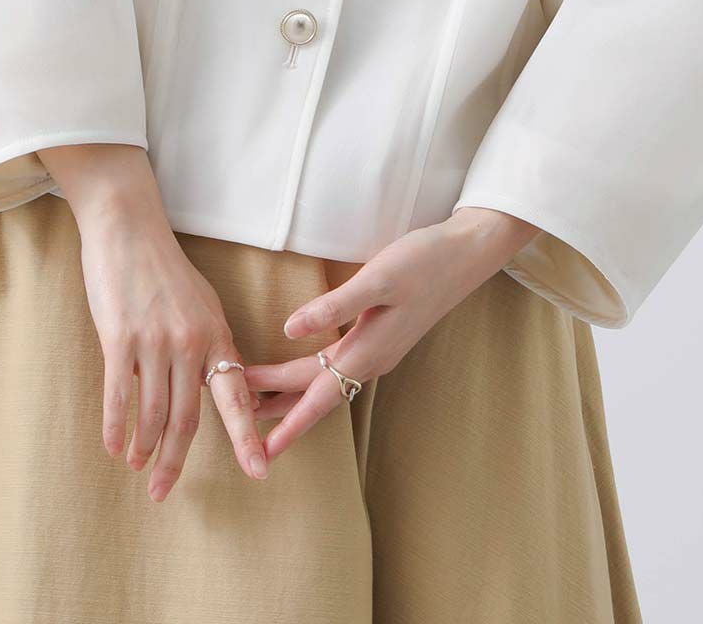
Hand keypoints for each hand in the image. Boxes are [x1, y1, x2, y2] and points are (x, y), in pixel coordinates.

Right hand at [39, 143, 269, 501]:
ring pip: (152, 414)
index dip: (246, 437)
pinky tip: (114, 447)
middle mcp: (191, 342)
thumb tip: (212, 387)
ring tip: (137, 466)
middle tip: (162, 492)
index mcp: (216, 335)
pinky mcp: (120, 338)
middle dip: (175, 461)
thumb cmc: (163, 269)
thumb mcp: (200, 305)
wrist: (128, 229)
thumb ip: (207, 346)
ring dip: (143, 448)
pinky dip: (116, 428)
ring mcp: (155, 341)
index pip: (235, 396)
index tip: (260, 471)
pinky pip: (119, 396)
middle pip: (186, 419)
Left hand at [240, 206, 539, 462]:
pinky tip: (306, 369)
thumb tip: (288, 329)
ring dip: (293, 392)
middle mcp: (371, 359)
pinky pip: (339, 368)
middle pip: (314, 390)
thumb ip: (334, 305)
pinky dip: (314, 374)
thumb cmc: (423, 262)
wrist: (466, 255)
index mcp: (367, 351)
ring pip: (327, 381)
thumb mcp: (378, 279)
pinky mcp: (383, 336)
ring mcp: (379, 350)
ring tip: (259, 400)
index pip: (315, 396)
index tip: (258, 447)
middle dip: (276, 405)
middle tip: (236, 414)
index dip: (286, 422)